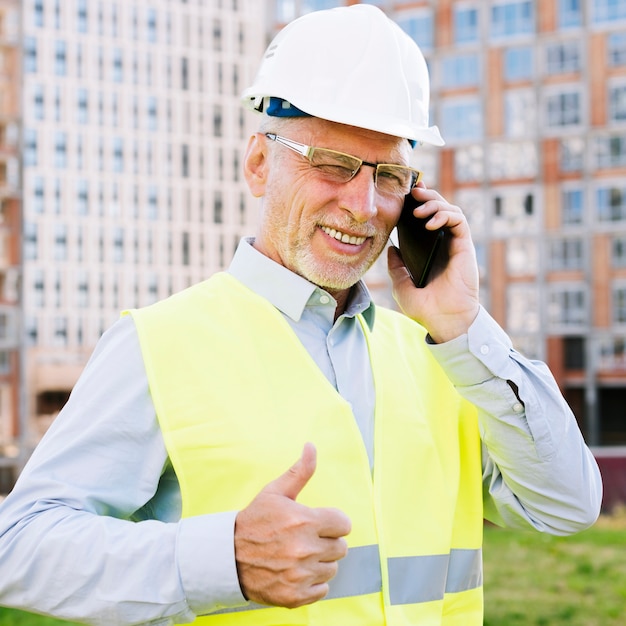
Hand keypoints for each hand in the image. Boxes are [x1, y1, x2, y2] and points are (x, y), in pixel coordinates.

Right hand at [234, 443, 350, 607]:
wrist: (227, 557)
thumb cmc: (255, 521)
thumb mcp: (275, 492)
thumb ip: (299, 471)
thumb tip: (311, 446)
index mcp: (305, 521)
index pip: (344, 524)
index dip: (332, 522)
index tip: (317, 523)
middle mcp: (305, 549)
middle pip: (340, 548)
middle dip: (326, 542)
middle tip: (305, 540)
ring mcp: (300, 574)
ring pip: (331, 569)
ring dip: (319, 563)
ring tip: (298, 556)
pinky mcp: (295, 596)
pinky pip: (322, 590)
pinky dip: (311, 584)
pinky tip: (295, 573)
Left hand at [388, 183, 479, 342]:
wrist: (443, 321)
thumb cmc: (425, 308)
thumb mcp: (401, 285)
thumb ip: (396, 267)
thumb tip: (391, 248)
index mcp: (429, 252)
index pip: (424, 221)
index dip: (417, 205)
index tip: (405, 196)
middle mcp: (443, 245)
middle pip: (438, 210)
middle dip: (426, 197)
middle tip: (413, 192)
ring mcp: (455, 245)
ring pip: (450, 210)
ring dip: (434, 204)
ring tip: (418, 211)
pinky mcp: (465, 246)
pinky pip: (459, 221)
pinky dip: (445, 215)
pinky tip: (430, 223)